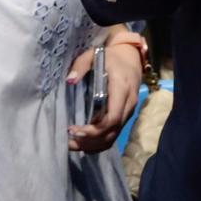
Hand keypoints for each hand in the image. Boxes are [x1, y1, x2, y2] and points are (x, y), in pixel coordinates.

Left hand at [66, 30, 144, 152]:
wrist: (131, 57)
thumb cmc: (111, 57)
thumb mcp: (94, 55)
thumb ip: (81, 65)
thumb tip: (69, 81)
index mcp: (121, 89)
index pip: (112, 117)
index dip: (94, 129)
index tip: (74, 130)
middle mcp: (128, 104)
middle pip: (112, 131)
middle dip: (90, 141)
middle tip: (69, 141)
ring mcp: (129, 111)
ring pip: (114, 136)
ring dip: (94, 145)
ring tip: (73, 145)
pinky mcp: (125, 115)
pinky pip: (115, 134)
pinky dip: (101, 142)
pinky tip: (85, 144)